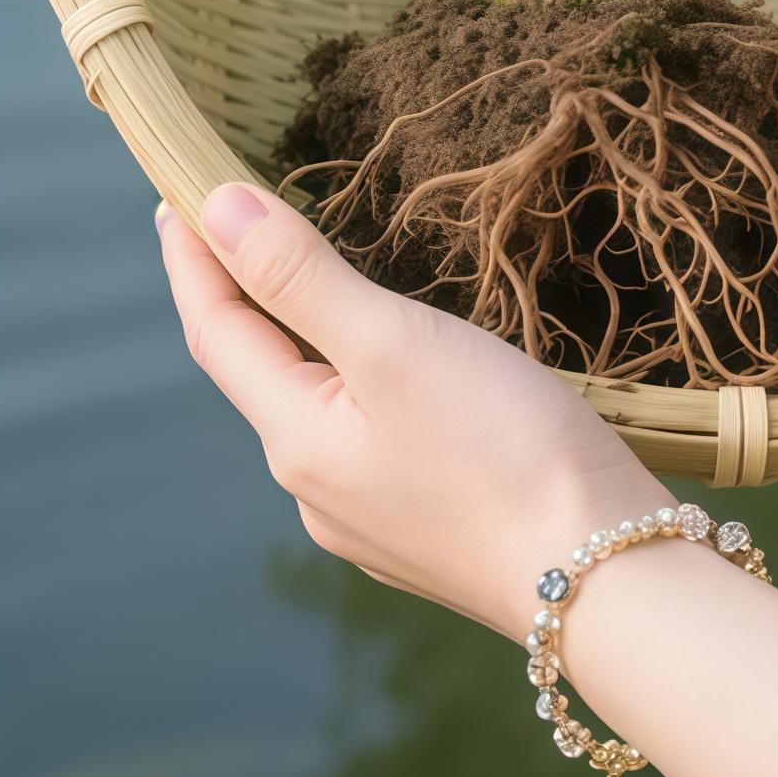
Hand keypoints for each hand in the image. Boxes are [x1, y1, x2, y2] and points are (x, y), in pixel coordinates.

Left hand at [157, 182, 659, 634]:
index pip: (218, 331)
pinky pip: (366, 439)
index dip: (194, 258)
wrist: (602, 582)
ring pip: (315, 410)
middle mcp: (318, 489)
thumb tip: (215, 211)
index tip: (174, 194)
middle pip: (260, 372)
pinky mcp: (426, 531)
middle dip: (243, 298)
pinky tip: (393, 373)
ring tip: (312, 289)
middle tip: (236, 227)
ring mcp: (371, 520)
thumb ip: (301, 277)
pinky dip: (354, 384)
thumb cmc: (499, 451)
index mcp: (296, 439)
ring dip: (301, 343)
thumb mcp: (393, 344)